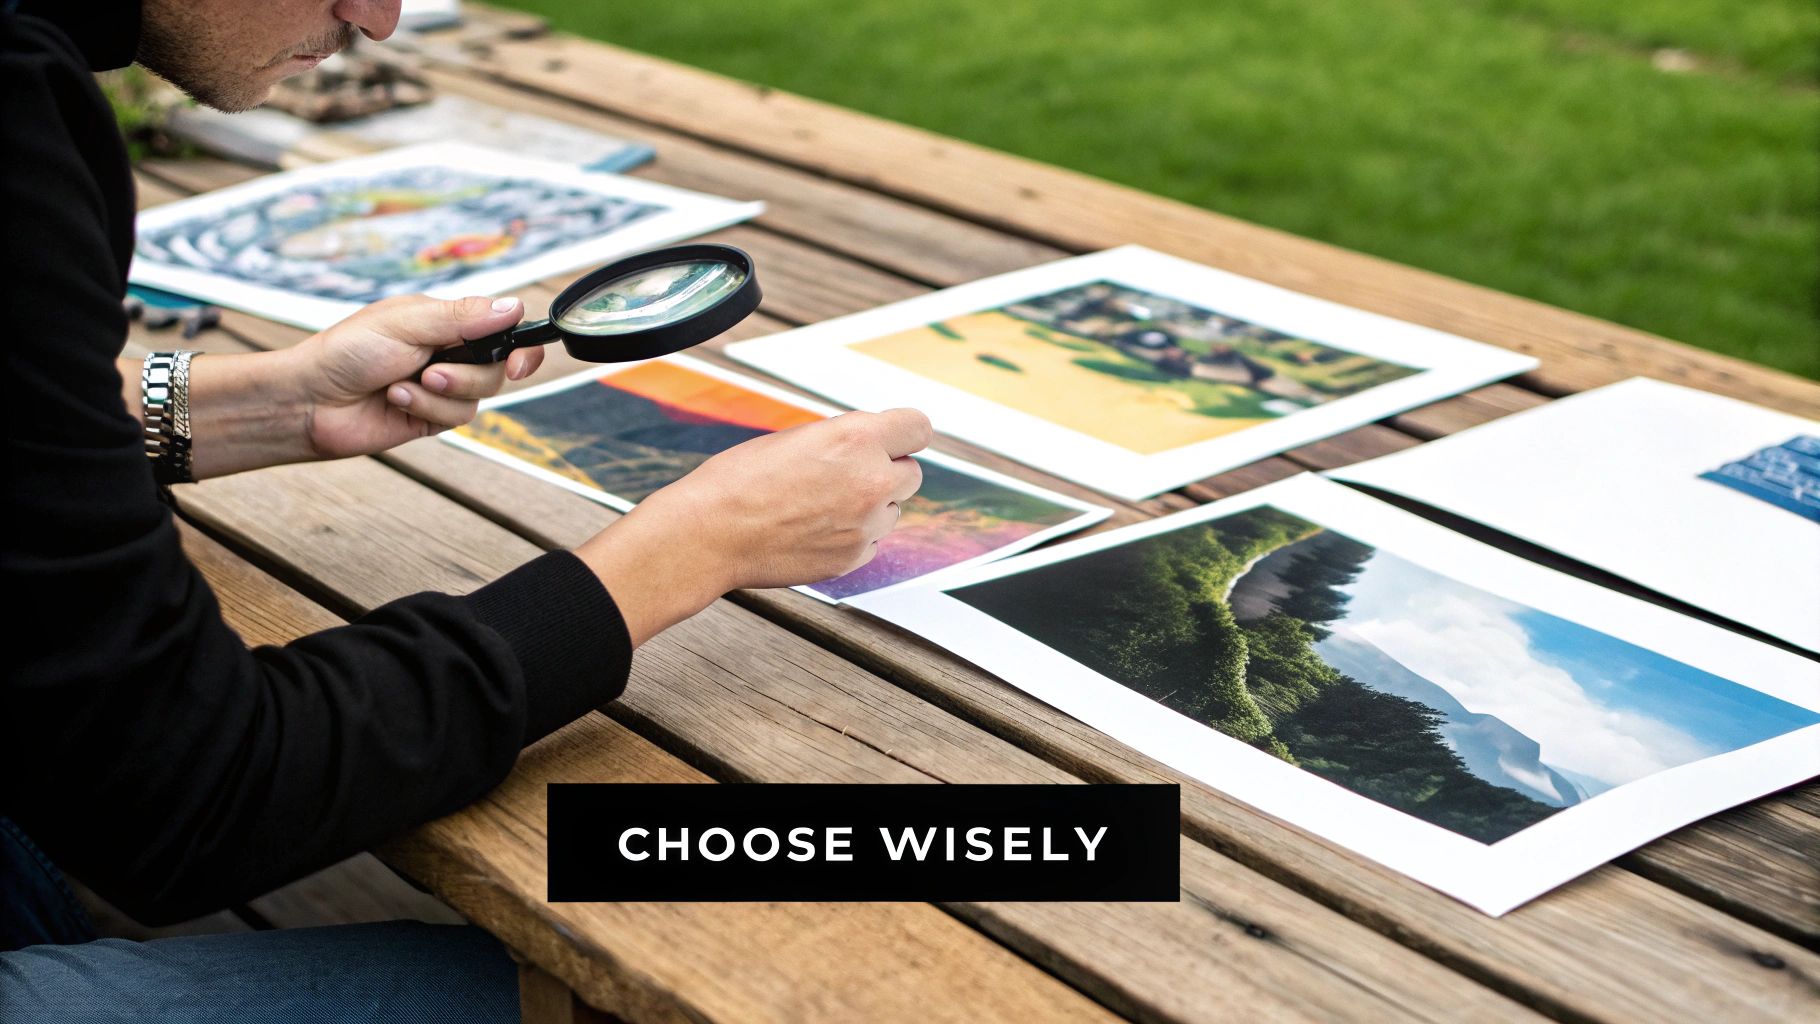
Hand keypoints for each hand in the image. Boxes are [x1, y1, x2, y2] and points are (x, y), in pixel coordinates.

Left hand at [289, 294, 546, 459]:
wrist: (311, 399)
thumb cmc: (348, 350)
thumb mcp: (407, 323)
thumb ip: (463, 316)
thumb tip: (514, 307)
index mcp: (446, 321)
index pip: (502, 329)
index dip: (520, 346)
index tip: (517, 362)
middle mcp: (450, 352)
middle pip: (498, 367)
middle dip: (467, 372)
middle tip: (433, 369)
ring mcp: (443, 386)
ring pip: (480, 395)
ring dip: (441, 391)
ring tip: (403, 384)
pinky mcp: (433, 417)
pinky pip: (456, 417)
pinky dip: (426, 408)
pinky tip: (396, 398)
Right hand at [575, 409, 933, 644]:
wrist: (709, 533)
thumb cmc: (740, 480)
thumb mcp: (798, 438)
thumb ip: (846, 440)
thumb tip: (875, 447)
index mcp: (857, 438)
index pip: (919, 428)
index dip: (904, 434)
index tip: (894, 441)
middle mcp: (871, 480)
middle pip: (911, 473)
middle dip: (886, 472)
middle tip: (846, 475)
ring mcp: (866, 524)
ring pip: (891, 511)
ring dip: (869, 507)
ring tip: (819, 505)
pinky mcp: (854, 558)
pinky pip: (871, 542)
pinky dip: (853, 536)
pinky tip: (814, 530)